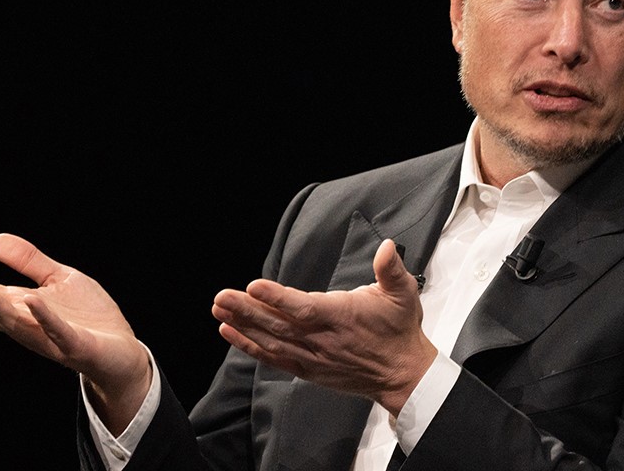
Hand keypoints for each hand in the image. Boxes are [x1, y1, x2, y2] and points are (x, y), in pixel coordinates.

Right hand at [0, 233, 150, 430]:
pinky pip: (58, 332)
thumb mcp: (59, 279)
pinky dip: (45, 318)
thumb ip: (29, 262)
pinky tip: (33, 301)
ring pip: (17, 323)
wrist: (122, 351)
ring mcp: (50, 336)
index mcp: (23, 307)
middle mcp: (29, 324)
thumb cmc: (89, 317)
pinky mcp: (76, 346)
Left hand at [211, 239, 436, 415]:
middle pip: (279, 325)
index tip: (254, 286)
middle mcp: (323, 340)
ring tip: (219, 310)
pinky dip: (250, 347)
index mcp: (342, 317)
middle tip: (222, 297)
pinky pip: (273, 358)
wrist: (403, 375)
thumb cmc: (400, 331)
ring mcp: (313, 357)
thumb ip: (392, 270)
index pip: (304, 308)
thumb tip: (387, 247)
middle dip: (248, 310)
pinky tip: (230, 332)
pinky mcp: (308, 369)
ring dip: (243, 326)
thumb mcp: (403, 294)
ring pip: (272, 341)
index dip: (277, 298)